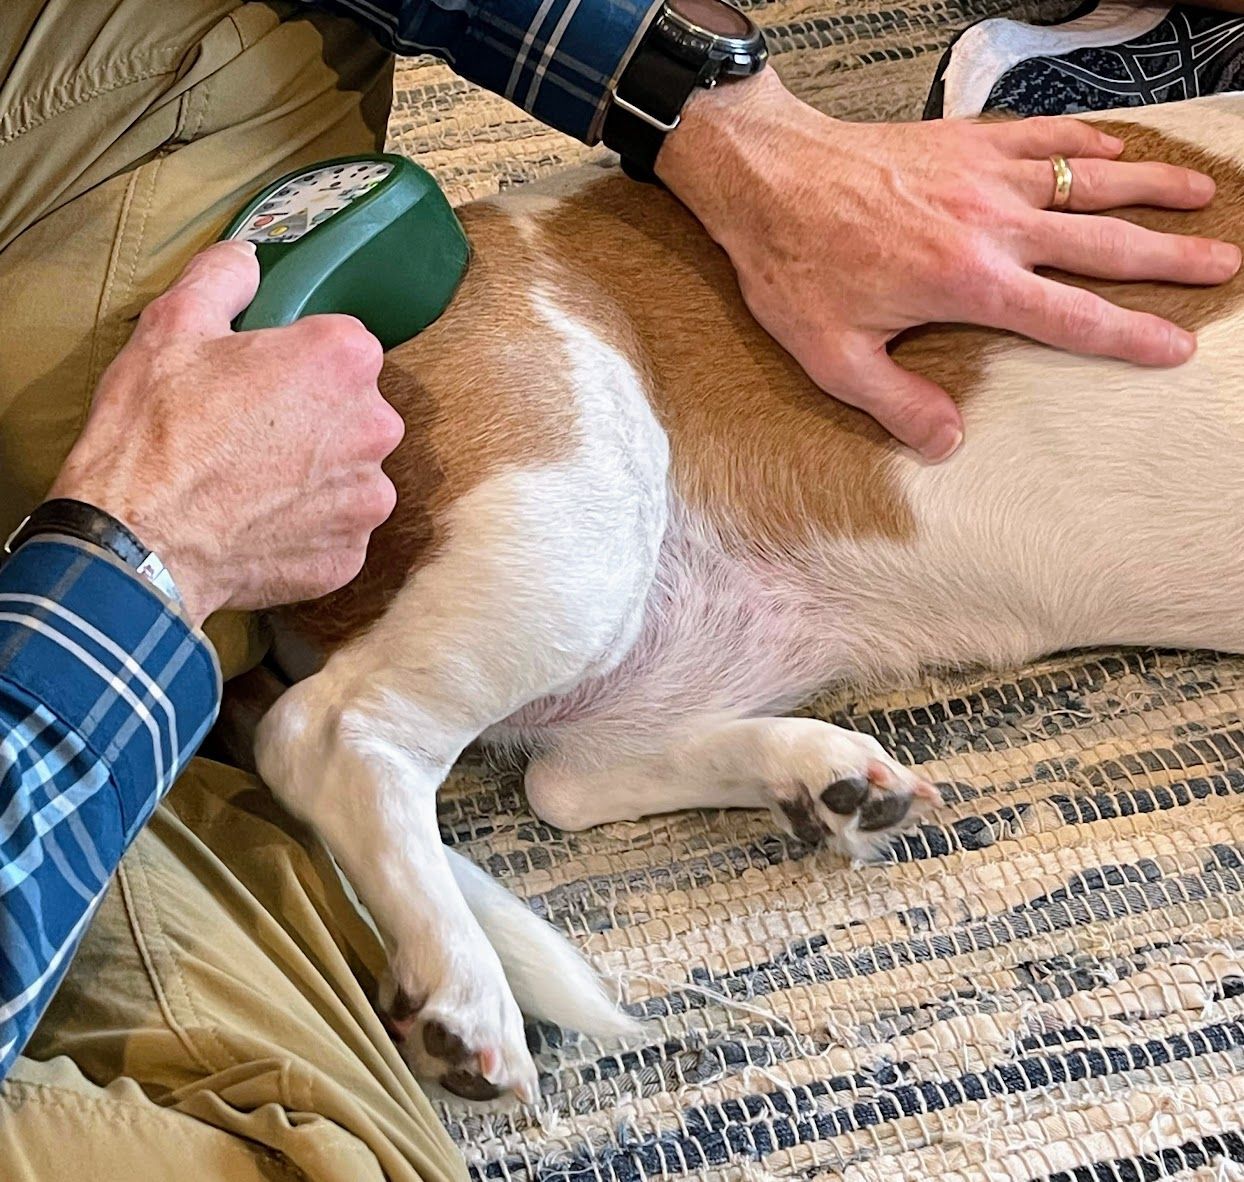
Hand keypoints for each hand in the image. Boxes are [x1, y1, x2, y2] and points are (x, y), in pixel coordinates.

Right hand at [49, 241, 403, 624]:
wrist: (138, 544)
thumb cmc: (154, 435)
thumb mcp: (172, 327)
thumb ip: (222, 278)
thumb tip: (247, 259)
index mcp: (342, 360)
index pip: (342, 346)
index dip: (297, 361)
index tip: (261, 379)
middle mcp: (375, 427)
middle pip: (355, 411)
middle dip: (312, 418)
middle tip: (247, 433)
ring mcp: (368, 497)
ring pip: (349, 473)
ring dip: (313, 476)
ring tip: (251, 484)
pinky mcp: (351, 553)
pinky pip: (336, 531)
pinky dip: (305, 529)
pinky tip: (258, 523)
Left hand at [656, 71, 1241, 459]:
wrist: (767, 178)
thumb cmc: (794, 268)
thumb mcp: (833, 357)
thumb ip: (896, 403)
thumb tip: (949, 442)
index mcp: (970, 283)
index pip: (1071, 316)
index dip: (1129, 335)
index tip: (1175, 347)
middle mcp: (992, 224)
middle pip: (1103, 243)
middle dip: (1169, 258)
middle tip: (1223, 267)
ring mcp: (983, 174)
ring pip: (1087, 180)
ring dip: (1149, 187)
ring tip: (1200, 196)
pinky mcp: (964, 139)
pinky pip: (1042, 136)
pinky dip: (1084, 142)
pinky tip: (1113, 149)